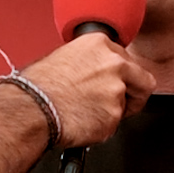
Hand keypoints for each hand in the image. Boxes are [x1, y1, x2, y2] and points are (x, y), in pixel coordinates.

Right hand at [21, 33, 155, 146]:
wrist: (29, 109)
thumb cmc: (36, 87)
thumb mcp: (63, 58)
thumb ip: (88, 62)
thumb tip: (94, 73)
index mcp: (100, 44)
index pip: (127, 60)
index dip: (122, 76)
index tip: (115, 83)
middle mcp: (113, 64)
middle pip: (143, 81)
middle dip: (134, 95)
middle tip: (119, 104)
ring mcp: (116, 90)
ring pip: (127, 106)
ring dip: (111, 113)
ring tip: (86, 113)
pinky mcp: (114, 115)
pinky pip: (114, 125)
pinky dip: (101, 128)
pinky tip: (82, 122)